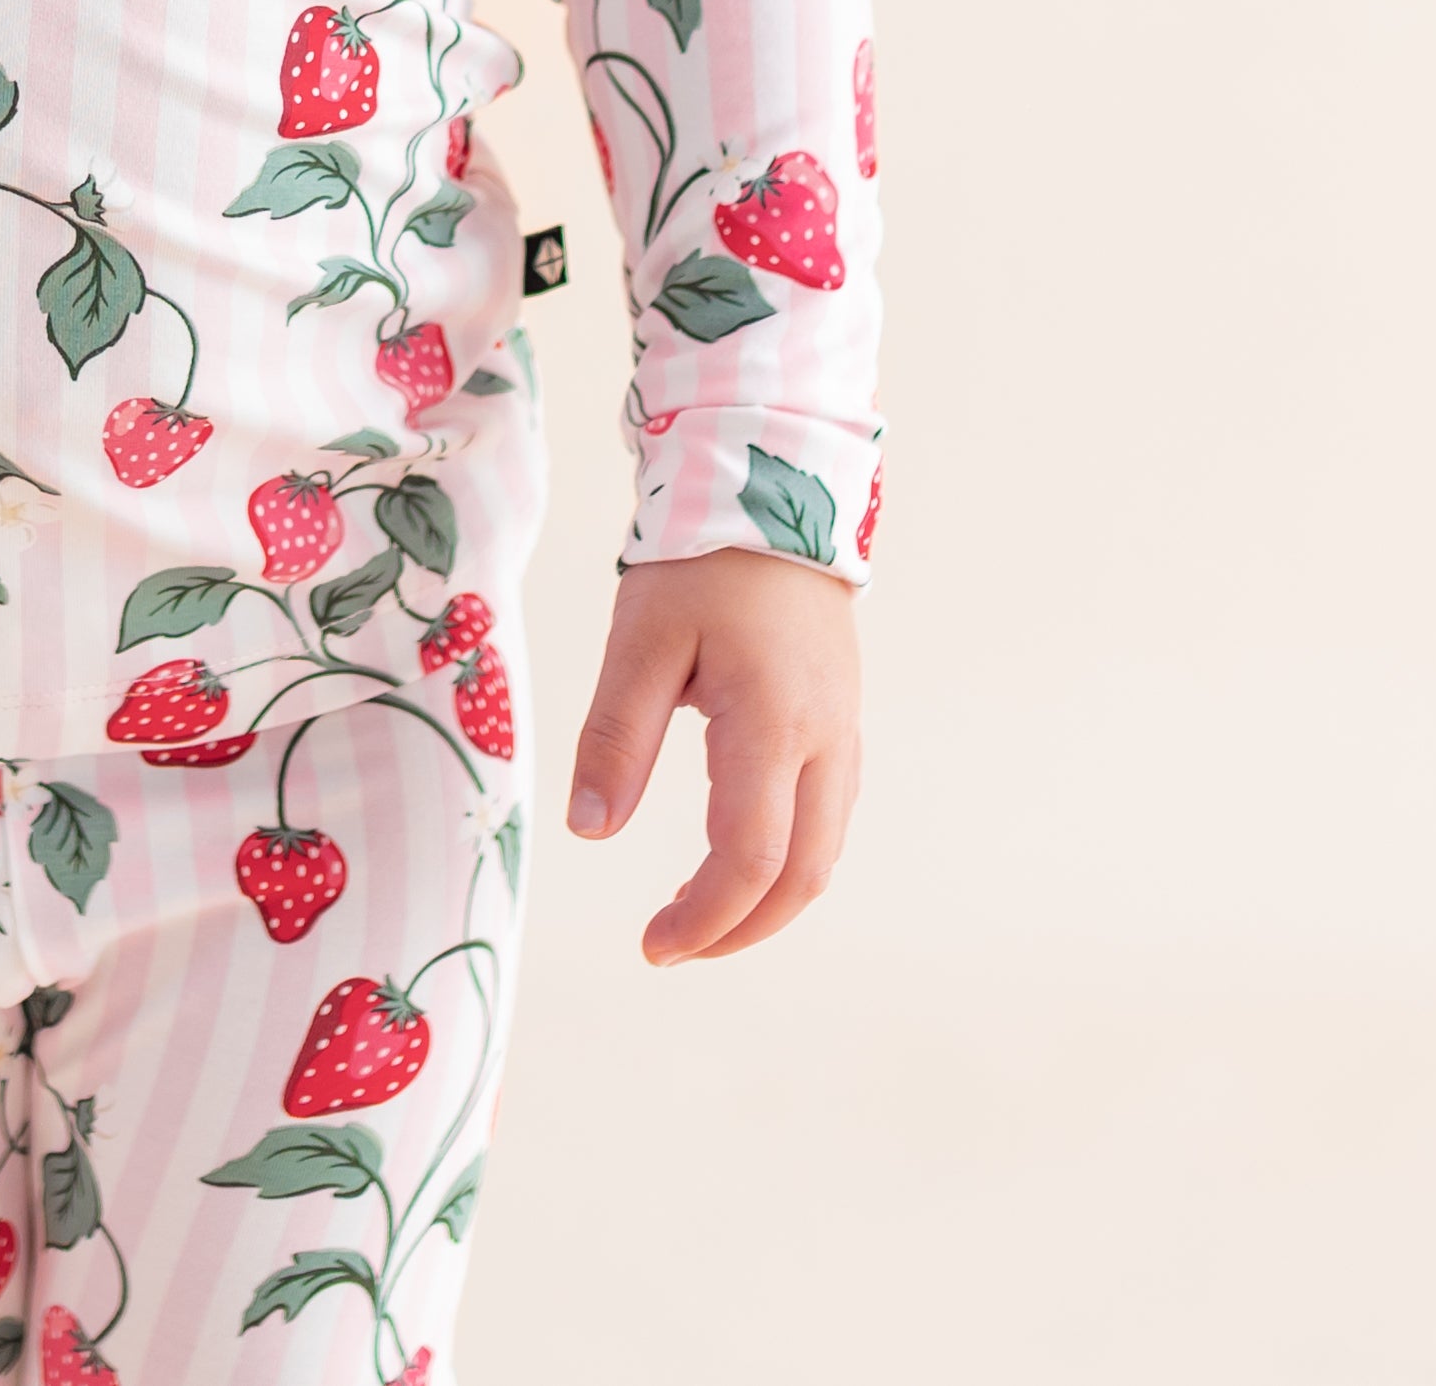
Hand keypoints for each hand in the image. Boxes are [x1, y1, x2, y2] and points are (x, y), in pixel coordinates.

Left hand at [566, 547, 860, 961]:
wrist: (775, 488)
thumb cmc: (701, 561)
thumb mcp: (640, 639)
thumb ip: (616, 736)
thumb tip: (591, 830)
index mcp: (773, 723)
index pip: (749, 859)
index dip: (704, 919)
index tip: (652, 946)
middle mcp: (826, 738)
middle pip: (803, 875)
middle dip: (740, 929)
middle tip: (671, 946)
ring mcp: (844, 729)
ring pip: (825, 851)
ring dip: (767, 899)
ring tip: (695, 912)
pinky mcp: (843, 717)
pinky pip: (829, 814)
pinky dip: (789, 858)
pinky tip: (738, 853)